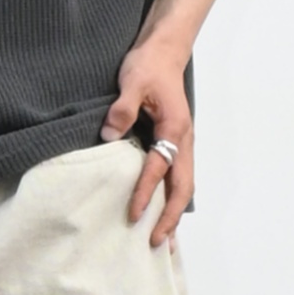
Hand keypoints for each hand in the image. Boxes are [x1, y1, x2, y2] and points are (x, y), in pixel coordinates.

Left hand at [100, 40, 192, 247]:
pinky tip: (163, 214)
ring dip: (174, 213)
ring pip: (183, 186)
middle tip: (155, 243)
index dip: (145, 192)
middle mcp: (184, 140)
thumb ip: (122, 108)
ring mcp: (182, 143)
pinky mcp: (175, 143)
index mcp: (175, 128)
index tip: (133, 215)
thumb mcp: (133, 81)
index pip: (158, 168)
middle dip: (170, 217)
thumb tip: (109, 135)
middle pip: (183, 187)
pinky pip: (177, 178)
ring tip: (164, 241)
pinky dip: (173, 200)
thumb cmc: (149, 64)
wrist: (164, 51)